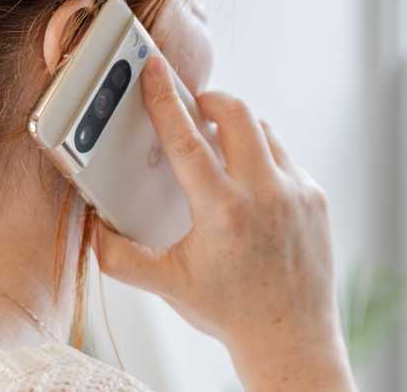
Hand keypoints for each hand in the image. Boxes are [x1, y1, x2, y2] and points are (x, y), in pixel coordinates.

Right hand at [92, 52, 356, 391]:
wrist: (291, 337)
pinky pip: (286, 159)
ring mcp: (296, 192)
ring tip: (219, 147)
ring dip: (239, 129)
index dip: (165, 100)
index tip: (154, 69)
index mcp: (223, 210)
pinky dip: (264, 159)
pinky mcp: (315, 198)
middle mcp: (265, 193)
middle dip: (211, 101)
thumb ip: (121, 257)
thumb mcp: (169, 285)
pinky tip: (249, 182)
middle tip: (194, 108)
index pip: (187, 140)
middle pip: (237, 114)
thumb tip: (90, 228)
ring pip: (265, 133)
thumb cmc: (229, 312)